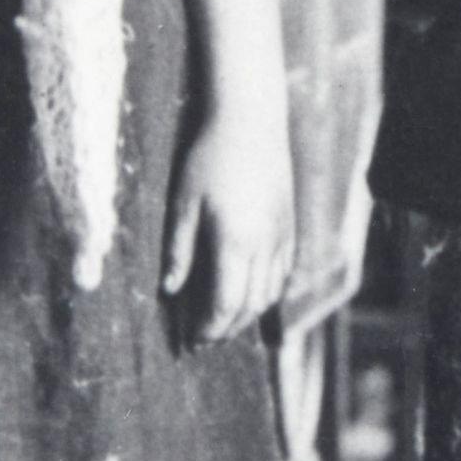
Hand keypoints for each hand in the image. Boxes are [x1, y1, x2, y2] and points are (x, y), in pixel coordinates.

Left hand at [164, 107, 295, 347]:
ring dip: (247, 315)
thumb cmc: (210, 156)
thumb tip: (170, 290)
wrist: (251, 119)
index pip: (224, 304)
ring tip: (224, 322)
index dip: (208, 329)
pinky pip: (283, 274)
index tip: (191, 340)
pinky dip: (267, 293)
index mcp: (235, 242)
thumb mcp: (183, 202)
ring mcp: (282, 237)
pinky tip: (250, 294)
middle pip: (249, 307)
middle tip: (203, 340)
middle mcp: (265, 246)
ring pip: (270, 294)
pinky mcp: (290, 226)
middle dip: (226, 329)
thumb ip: (178, 250)